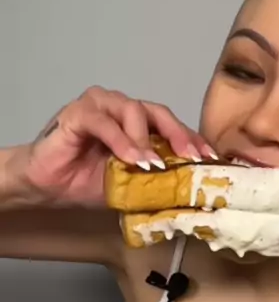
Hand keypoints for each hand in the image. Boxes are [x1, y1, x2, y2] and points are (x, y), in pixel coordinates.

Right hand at [7, 86, 216, 206]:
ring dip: (146, 140)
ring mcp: (100, 106)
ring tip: (154, 165)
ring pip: (133, 111)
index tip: (209, 159)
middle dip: (179, 134)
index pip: (171, 125)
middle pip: (158, 112)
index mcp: (137, 123)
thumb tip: (188, 194)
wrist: (47, 186)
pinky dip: (122, 141)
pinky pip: (105, 123)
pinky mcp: (79, 113)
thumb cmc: (85, 181)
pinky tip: (132, 160)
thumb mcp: (130, 186)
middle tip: (192, 157)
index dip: (191, 140)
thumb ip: (155, 182)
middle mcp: (121, 108)